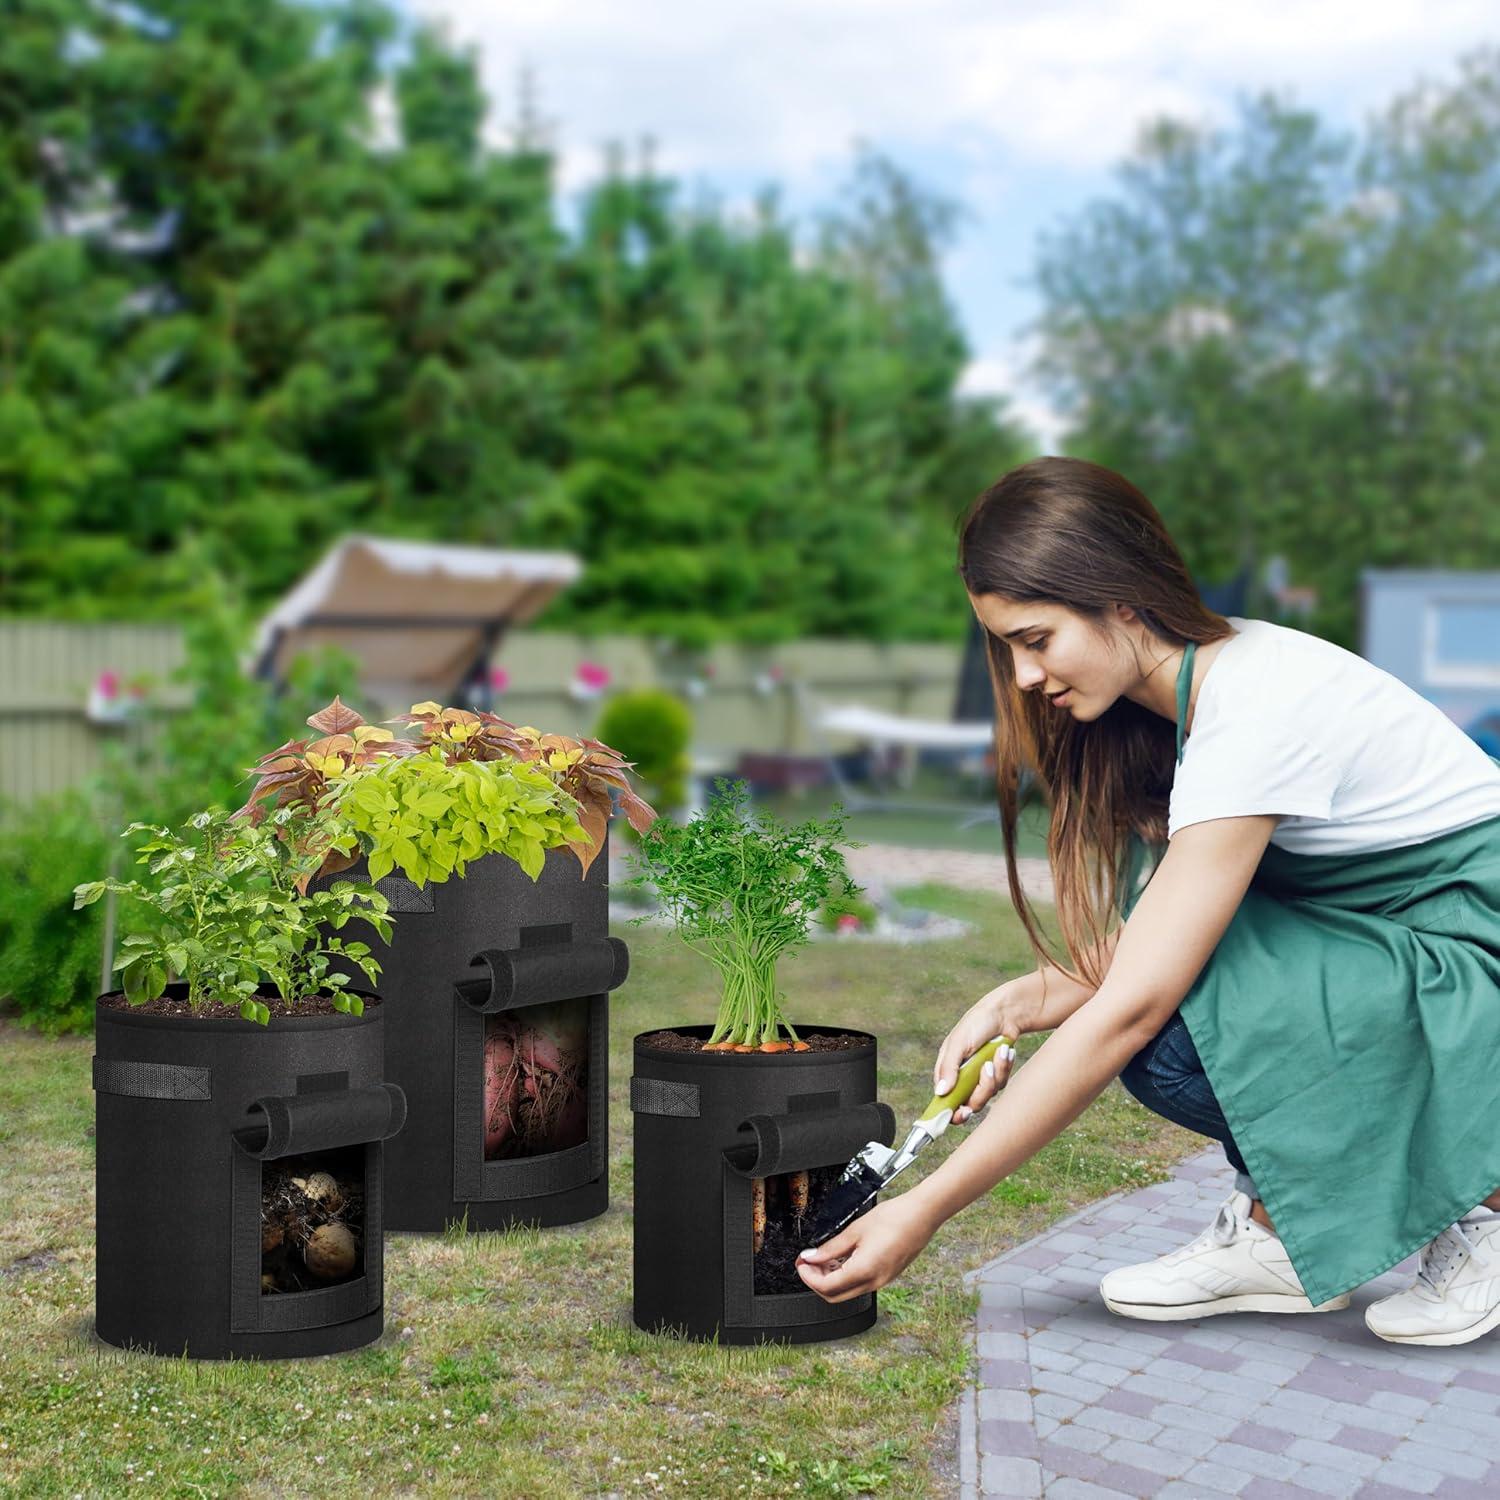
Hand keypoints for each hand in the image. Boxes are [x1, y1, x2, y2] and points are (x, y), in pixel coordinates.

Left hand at [794, 1196, 933, 1301]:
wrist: (922, 1215)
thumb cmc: (894, 1218)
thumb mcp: (855, 1230)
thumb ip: (830, 1248)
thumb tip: (811, 1257)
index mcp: (864, 1271)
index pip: (826, 1287)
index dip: (808, 1277)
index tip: (801, 1263)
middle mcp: (874, 1282)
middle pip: (835, 1295)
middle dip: (816, 1281)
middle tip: (807, 1262)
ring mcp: (882, 1281)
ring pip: (847, 1291)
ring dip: (831, 1279)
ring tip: (822, 1258)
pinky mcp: (887, 1276)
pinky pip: (860, 1284)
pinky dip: (845, 1276)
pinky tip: (841, 1259)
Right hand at [933, 980, 1026, 1124]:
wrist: (1005, 1013)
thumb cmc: (977, 1023)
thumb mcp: (959, 1043)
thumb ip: (949, 1068)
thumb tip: (940, 1092)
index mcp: (947, 1071)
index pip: (944, 1101)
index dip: (952, 1113)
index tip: (963, 1113)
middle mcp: (962, 1078)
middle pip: (970, 1103)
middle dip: (982, 1088)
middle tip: (987, 1069)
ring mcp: (979, 1078)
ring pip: (988, 1095)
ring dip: (996, 1073)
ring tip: (999, 1052)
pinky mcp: (995, 1075)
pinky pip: (1001, 1083)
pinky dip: (1004, 1067)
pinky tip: (1004, 1051)